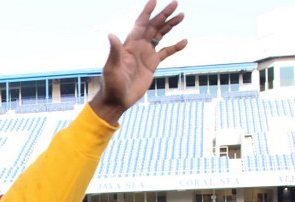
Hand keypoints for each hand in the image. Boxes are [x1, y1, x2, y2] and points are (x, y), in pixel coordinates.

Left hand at [90, 1, 186, 124]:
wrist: (117, 100)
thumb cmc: (111, 84)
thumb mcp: (112, 68)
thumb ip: (114, 51)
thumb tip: (111, 34)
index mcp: (128, 45)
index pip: (139, 25)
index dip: (146, 13)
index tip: (154, 1)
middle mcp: (138, 47)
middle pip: (153, 27)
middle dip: (163, 15)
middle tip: (175, 4)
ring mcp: (145, 55)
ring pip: (160, 36)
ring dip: (169, 26)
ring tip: (181, 16)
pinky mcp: (152, 64)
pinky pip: (166, 52)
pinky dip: (175, 47)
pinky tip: (184, 41)